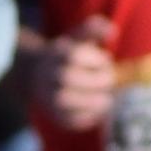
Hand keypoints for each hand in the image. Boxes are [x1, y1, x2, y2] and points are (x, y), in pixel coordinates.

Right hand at [31, 14, 119, 130]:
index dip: (95, 60)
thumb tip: (112, 30)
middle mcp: (47, 74)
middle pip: (68, 78)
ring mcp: (47, 95)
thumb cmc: (66, 56)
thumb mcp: (77, 38)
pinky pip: (67, 120)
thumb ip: (94, 30)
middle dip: (95, 81)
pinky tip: (98, 111)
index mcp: (55, 54)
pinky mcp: (53, 115)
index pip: (74, 56)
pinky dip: (85, 118)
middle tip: (110, 81)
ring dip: (91, 101)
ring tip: (107, 99)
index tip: (106, 61)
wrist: (37, 76)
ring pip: (65, 101)